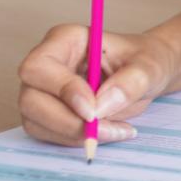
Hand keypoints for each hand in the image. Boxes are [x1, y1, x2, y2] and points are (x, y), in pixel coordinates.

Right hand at [16, 23, 180, 145]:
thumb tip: (102, 106)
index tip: (93, 110)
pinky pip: (49, 134)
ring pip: (35, 121)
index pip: (40, 66)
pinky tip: (108, 132)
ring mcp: (42, 91)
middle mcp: (46, 65)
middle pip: (30, 99)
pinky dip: (77, 140)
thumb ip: (130, 82)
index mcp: (65, 40)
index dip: (62, 90)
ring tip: (116, 130)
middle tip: (106, 129)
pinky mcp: (47, 114)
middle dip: (67, 122)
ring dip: (74, 134)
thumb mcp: (150, 67)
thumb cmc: (146, 61)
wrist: (146, 75)